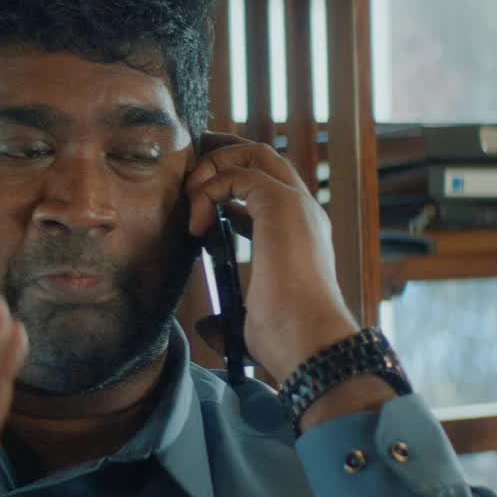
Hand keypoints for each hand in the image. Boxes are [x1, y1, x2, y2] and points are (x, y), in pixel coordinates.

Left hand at [184, 132, 361, 383]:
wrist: (308, 342)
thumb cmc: (286, 340)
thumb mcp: (250, 324)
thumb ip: (227, 318)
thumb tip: (205, 325)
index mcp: (302, 234)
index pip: (267, 189)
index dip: (230, 187)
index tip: (198, 202)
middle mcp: (304, 212)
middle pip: (264, 157)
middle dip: (221, 154)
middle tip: (188, 174)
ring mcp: (296, 204)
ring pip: (253, 154)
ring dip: (213, 167)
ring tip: (190, 199)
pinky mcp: (280, 204)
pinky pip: (237, 174)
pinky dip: (209, 190)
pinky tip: (198, 224)